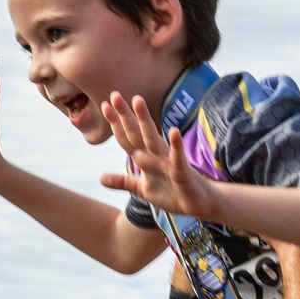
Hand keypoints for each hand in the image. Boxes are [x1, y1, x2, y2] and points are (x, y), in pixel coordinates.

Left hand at [99, 92, 220, 216]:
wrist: (198, 204)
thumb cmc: (172, 193)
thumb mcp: (143, 189)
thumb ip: (124, 182)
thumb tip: (101, 179)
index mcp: (145, 159)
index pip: (127, 139)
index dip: (115, 124)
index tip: (104, 105)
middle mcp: (155, 156)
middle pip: (137, 133)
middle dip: (126, 115)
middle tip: (114, 94)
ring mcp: (169, 162)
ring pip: (154, 139)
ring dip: (145, 121)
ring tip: (138, 101)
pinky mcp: (182, 172)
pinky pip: (178, 157)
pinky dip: (177, 145)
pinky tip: (174, 131)